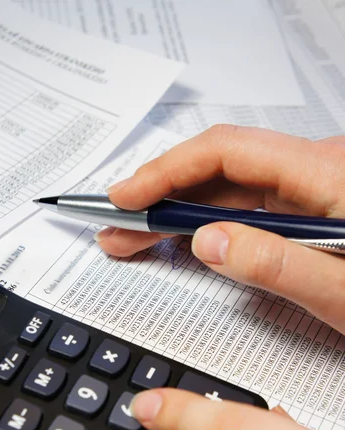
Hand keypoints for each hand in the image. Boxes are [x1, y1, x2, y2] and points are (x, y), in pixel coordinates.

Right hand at [95, 125, 344, 334]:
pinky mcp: (305, 210)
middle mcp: (315, 172)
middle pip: (218, 171)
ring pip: (227, 189)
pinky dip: (205, 224)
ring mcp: (309, 190)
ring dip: (176, 214)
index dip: (167, 170)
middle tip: (117, 229)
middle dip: (160, 200)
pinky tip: (179, 240)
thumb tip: (207, 241)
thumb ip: (279, 265)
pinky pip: (244, 207)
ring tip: (135, 238)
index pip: (227, 152)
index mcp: (327, 175)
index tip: (127, 196)